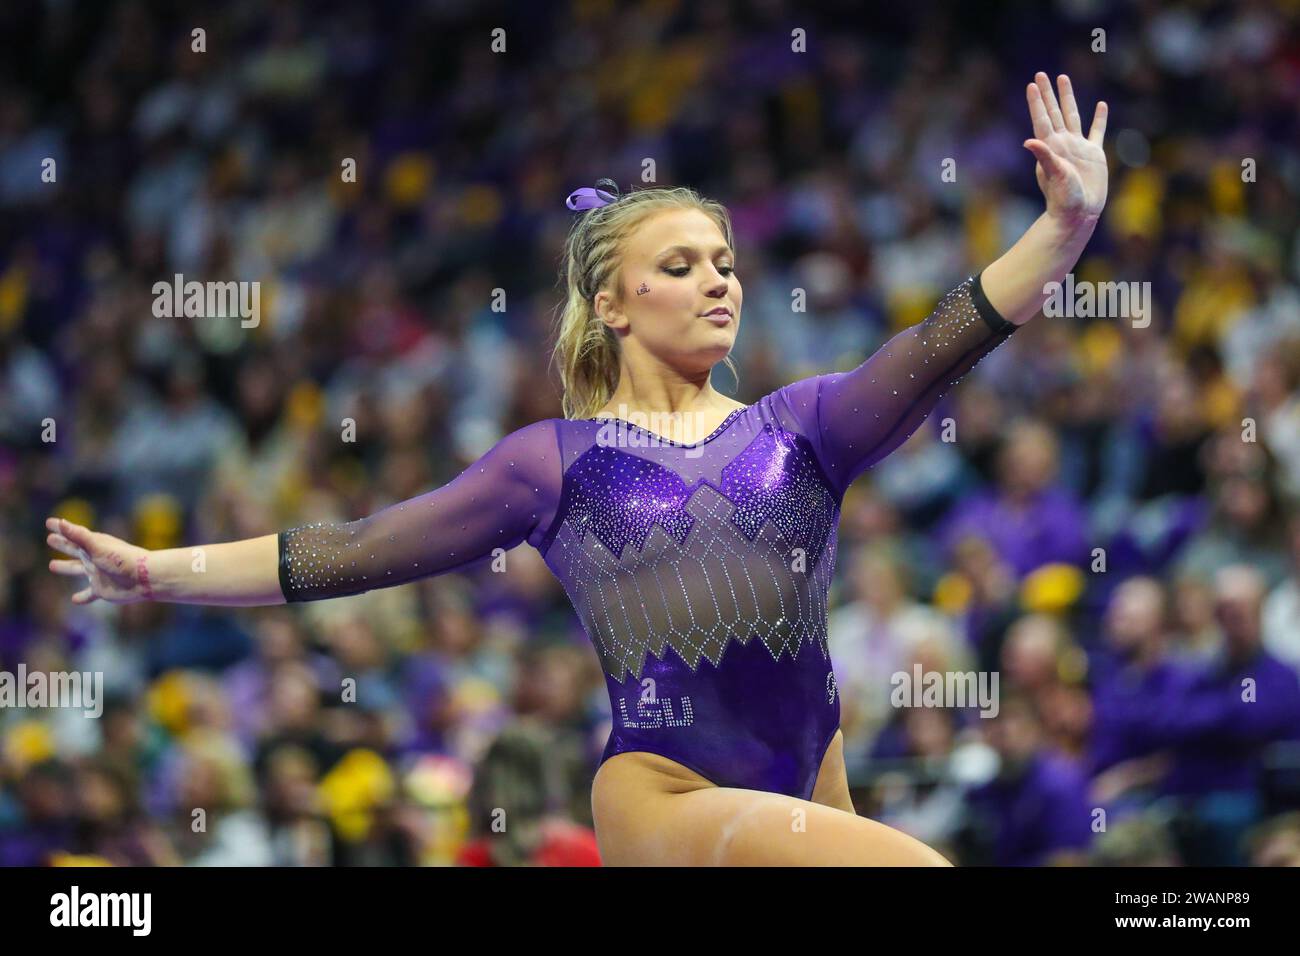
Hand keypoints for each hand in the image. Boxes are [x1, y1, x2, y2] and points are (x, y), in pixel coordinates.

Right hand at [45, 516, 153, 604]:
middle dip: (63, 544)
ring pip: (77, 570)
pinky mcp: (101, 590)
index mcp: (94, 545)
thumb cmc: (122, 559)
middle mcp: (94, 558)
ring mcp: (97, 574)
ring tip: (52, 565)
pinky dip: (81, 597)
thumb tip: (60, 522)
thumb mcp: (97, 546)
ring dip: (65, 568)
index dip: (61, 529)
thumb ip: (79, 536)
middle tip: (50, 539)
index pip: (73, 535)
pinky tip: (74, 600)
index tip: (49, 522)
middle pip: (74, 550)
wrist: (144, 578)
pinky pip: (88, 594)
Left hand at [1023, 72, 1108, 226]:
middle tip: (1041, 74)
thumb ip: (1043, 156)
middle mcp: (1063, 143)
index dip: (1037, 102)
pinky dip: (1099, 118)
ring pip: (1073, 115)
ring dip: (1068, 98)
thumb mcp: (1053, 175)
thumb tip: (1029, 141)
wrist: (1079, 213)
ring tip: (1063, 79)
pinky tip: (1100, 105)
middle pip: (1054, 112)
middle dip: (1047, 93)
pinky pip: (1097, 131)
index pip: (1042, 118)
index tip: (1031, 84)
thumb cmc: (1063, 197)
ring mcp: (1078, 147)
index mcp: (1051, 147)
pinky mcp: (1094, 154)